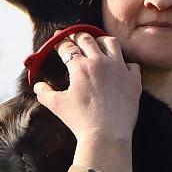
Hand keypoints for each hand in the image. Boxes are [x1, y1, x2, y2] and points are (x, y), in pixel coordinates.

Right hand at [33, 32, 141, 171]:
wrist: (107, 135)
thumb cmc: (80, 121)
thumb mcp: (57, 105)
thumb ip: (45, 92)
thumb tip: (38, 86)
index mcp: (80, 67)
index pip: (67, 46)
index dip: (60, 41)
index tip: (58, 40)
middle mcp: (100, 62)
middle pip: (88, 38)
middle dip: (78, 36)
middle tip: (75, 38)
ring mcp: (119, 69)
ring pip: (111, 43)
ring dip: (102, 41)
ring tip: (99, 45)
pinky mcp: (133, 81)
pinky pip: (132, 64)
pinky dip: (126, 64)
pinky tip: (121, 69)